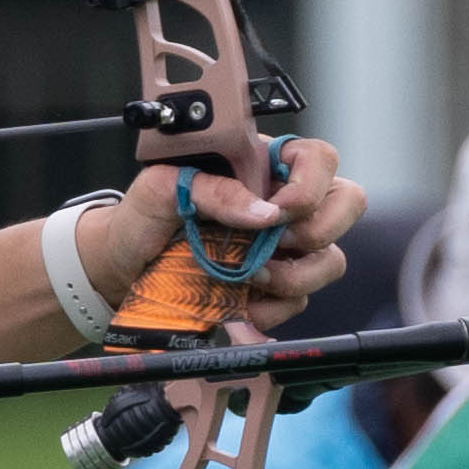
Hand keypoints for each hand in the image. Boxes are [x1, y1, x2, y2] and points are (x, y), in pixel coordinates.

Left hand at [74, 139, 364, 329]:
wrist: (120, 268)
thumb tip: (263, 213)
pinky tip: (238, 304)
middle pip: (347, 204)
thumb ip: (212, 189)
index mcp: (260, 167)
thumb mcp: (161, 188)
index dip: (311, 184)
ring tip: (248, 277)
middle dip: (319, 230)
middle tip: (273, 246)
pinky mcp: (274, 288)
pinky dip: (270, 309)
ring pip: (330, 260)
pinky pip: (299, 301)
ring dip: (293, 276)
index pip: (318, 159)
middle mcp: (281, 205)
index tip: (277, 212)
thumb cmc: (140, 217)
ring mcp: (283, 248)